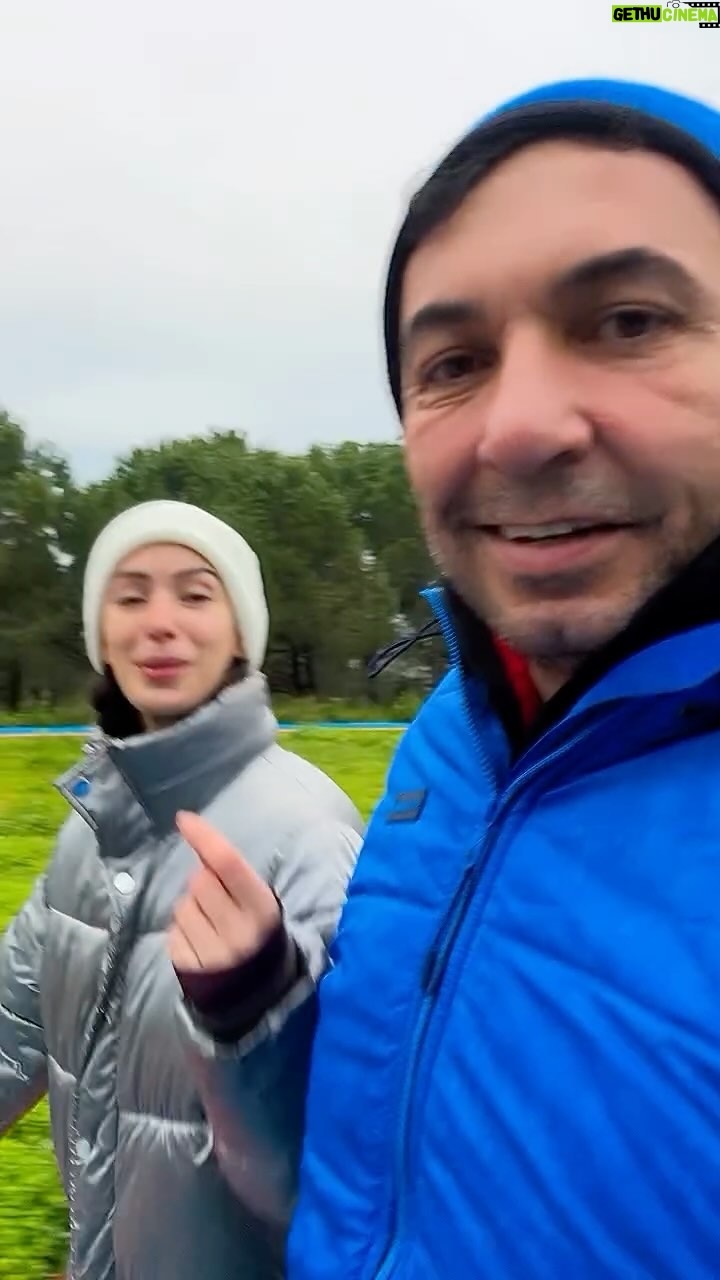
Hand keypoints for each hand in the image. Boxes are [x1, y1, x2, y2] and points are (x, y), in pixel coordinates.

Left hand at [168, 810, 280, 972]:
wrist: (258, 995)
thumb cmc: (259, 935)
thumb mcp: (260, 905)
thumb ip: (235, 878)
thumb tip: (196, 837)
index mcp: (262, 910)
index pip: (228, 864)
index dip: (205, 837)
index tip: (184, 819)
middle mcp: (238, 932)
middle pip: (200, 881)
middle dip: (203, 882)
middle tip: (218, 901)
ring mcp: (211, 953)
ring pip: (182, 905)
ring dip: (190, 907)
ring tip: (210, 925)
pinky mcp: (188, 967)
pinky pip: (172, 931)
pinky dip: (182, 930)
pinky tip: (199, 942)